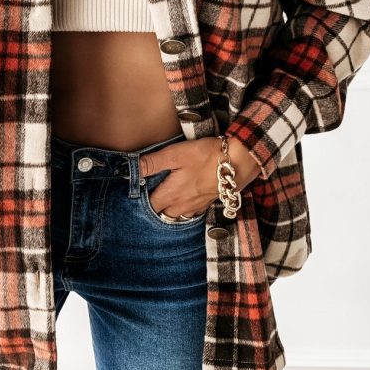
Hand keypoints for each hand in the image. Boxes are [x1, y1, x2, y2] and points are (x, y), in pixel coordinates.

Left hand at [138, 135, 260, 220]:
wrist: (240, 161)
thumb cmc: (206, 156)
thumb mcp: (175, 155)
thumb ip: (152, 163)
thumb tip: (129, 169)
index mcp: (172, 195)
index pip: (149, 205)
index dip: (142, 199)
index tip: (137, 190)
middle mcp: (183, 205)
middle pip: (163, 213)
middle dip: (156, 206)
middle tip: (151, 192)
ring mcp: (198, 206)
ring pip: (178, 214)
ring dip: (171, 208)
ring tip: (167, 195)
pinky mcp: (210, 202)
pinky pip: (193, 211)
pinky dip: (186, 207)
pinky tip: (187, 196)